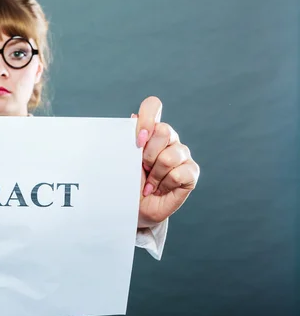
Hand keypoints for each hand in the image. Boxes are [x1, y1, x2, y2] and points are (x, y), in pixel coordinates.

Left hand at [132, 96, 199, 228]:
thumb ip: (129, 139)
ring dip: (155, 175)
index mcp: (151, 130)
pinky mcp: (192, 172)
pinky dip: (165, 184)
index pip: (153, 106)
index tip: (137, 140)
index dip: (147, 119)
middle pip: (163, 130)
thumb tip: (133, 117)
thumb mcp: (124, 160)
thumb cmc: (127, 182)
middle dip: (147, 154)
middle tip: (142, 169)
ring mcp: (182, 154)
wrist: (135, 209)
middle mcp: (169, 139)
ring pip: (170, 156)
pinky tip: (160, 189)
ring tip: (149, 184)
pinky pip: (180, 173)